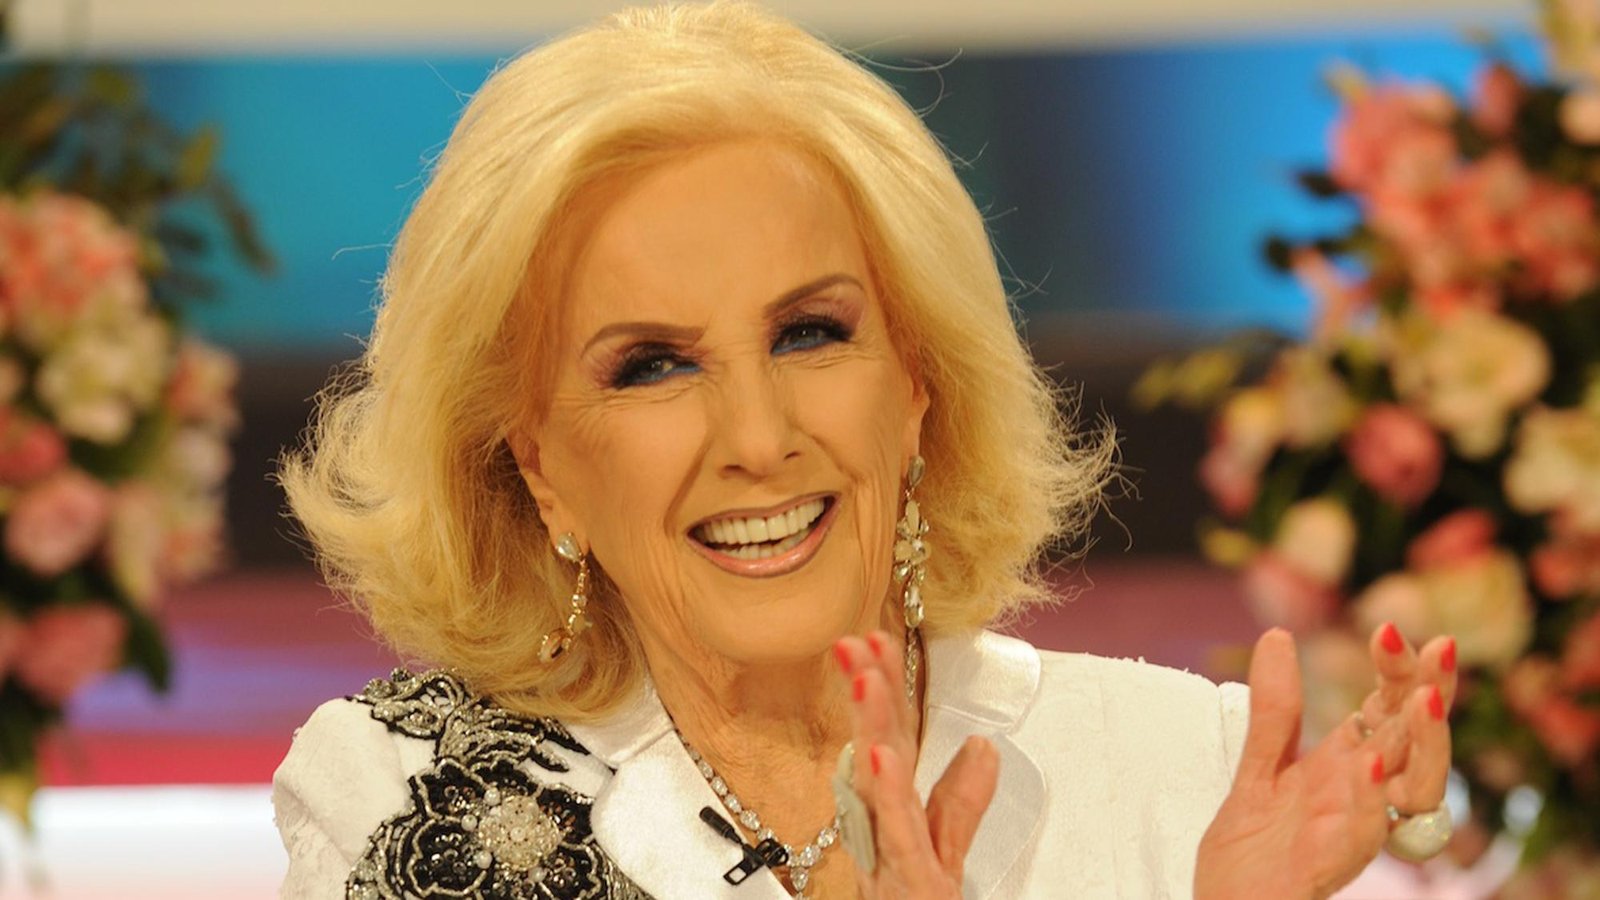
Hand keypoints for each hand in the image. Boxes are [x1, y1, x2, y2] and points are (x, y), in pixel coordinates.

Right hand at [834, 631, 999, 898]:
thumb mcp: (944, 852)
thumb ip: (961, 802)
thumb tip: (982, 745)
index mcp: (896, 815)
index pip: (892, 739)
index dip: (886, 689)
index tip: (876, 638)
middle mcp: (885, 829)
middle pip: (878, 749)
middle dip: (868, 693)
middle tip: (854, 640)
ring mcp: (892, 855)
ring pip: (878, 783)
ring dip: (872, 726)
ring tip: (867, 677)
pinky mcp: (907, 882)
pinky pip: (897, 835)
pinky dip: (887, 794)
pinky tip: (879, 757)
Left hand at [1194, 625, 1456, 898]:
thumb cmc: (1253, 852)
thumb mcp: (1258, 769)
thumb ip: (1276, 711)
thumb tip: (1278, 636)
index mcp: (1347, 770)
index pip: (1391, 712)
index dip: (1400, 672)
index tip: (1388, 629)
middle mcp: (1362, 799)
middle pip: (1416, 744)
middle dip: (1431, 696)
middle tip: (1440, 650)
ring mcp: (1350, 833)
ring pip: (1411, 792)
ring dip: (1420, 744)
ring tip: (1421, 699)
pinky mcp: (1324, 866)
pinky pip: (1362, 834)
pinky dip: (1370, 801)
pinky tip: (1368, 767)